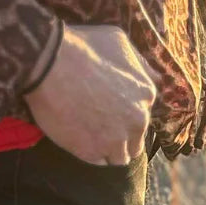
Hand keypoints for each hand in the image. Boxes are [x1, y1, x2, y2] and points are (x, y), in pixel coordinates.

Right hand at [22, 23, 156, 164]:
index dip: (126, 117)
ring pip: (119, 158)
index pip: (143, 117)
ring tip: (90, 139)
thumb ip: (139, 63)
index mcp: (146, 94)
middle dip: (121, 138)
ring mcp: (115, 139)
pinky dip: (90, 154)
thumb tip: (154, 76)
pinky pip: (97, 162)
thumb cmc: (84, 48)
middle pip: (134, 143)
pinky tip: (78, 140)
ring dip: (108, 151)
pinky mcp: (92, 152)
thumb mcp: (119, 42)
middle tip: (99, 128)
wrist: (51, 65)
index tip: (109, 112)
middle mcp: (137, 120)